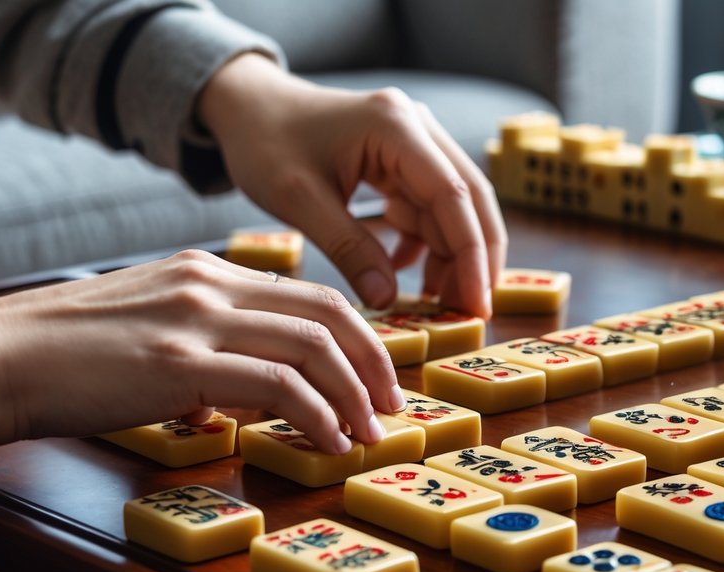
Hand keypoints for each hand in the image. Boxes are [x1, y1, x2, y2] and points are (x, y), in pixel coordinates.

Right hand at [0, 250, 403, 453]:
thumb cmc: (66, 354)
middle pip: (330, 314)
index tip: (376, 378)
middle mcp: (210, 284)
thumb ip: (202, 346)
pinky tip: (329, 442)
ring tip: (369, 432)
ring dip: (355, 395)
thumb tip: (237, 399)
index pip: (309, 296)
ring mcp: (197, 320)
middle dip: (376, 362)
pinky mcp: (180, 363)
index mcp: (206, 272)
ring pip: (315, 347)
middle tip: (392, 406)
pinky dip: (318, 416)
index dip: (358, 338)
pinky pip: (278, 386)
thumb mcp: (149, 328)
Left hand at [197, 53, 506, 317]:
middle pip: (469, 199)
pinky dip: (425, 246)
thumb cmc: (264, 142)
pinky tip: (405, 277)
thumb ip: (348, 249)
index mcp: (395, 127)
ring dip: (450, 258)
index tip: (476, 303)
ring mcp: (414, 144)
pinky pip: (429, 210)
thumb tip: (389, 301)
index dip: (471, 253)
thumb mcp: (300, 200)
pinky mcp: (404, 163)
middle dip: (475, 258)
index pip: (453, 195)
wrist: (246, 107)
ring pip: (453, 210)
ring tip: (438, 306)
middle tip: (474, 312)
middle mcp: (417, 129)